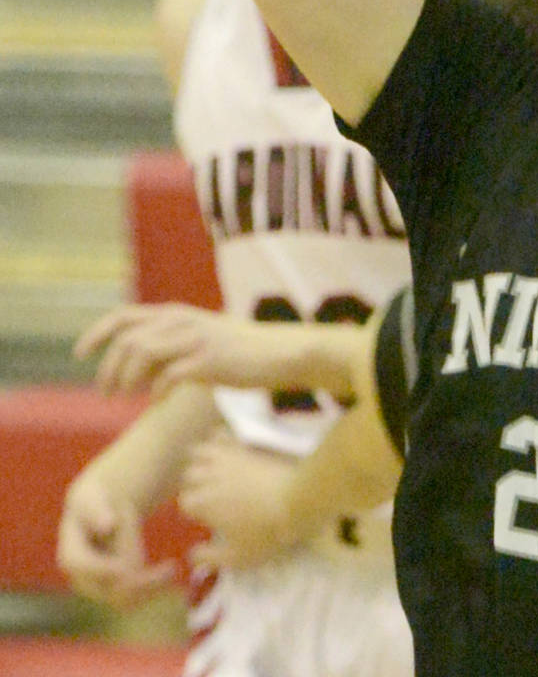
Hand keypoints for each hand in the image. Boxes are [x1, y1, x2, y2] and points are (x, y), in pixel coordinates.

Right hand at [57, 465, 177, 605]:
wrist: (100, 514)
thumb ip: (96, 510)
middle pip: (104, 589)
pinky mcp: (117, 588)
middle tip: (160, 570)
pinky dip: (152, 587)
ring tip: (170, 569)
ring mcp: (99, 587)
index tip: (122, 568)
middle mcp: (82, 578)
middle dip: (132, 584)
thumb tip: (107, 526)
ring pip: (122, 600)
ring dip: (147, 588)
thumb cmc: (96, 501)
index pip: (77, 566)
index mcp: (70, 554)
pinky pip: (134, 598)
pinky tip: (171, 570)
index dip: (98, 569)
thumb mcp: (92, 499)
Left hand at [78, 303, 308, 397]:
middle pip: (127, 339)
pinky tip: (158, 403)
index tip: (79, 354)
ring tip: (126, 398)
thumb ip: (167, 346)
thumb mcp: (197, 339)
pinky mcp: (208, 360)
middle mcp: (183, 321)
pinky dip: (156, 392)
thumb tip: (132, 365)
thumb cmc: (238, 351)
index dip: (96, 333)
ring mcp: (196, 339)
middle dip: (108, 368)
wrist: (279, 353)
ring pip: (142, 353)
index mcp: (176, 314)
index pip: (124, 316)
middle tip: (106, 393)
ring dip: (126, 380)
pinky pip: (168, 376)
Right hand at [180, 438, 299, 575]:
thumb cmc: (265, 532)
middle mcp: (210, 477)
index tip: (203, 517)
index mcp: (204, 503)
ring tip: (208, 470)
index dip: (192, 509)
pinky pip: (222, 435)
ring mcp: (228, 459)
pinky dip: (217, 439)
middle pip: (188, 475)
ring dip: (199, 460)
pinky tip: (223, 447)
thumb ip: (209, 558)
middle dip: (193, 484)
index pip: (184, 501)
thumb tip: (191, 555)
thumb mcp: (236, 557)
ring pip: (199, 451)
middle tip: (207, 495)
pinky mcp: (245, 448)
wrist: (297, 499)